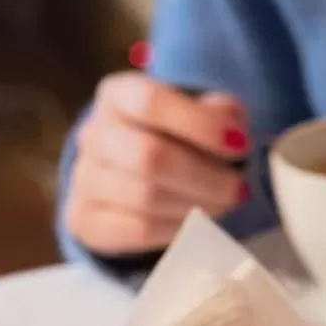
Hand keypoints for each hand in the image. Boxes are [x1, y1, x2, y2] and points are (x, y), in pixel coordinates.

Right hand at [67, 73, 251, 255]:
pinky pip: (137, 230)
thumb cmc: (177, 138)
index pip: (149, 102)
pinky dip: (176, 230)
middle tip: (238, 190)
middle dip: (206, 178)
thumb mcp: (202, 113)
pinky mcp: (86, 220)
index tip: (241, 145)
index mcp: (118, 96)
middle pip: (149, 156)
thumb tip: (233, 133)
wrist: (133, 177)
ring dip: (195, 206)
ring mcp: (85, 178)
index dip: (200, 125)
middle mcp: (94, 133)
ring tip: (222, 206)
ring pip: (144, 197)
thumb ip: (221, 113)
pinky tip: (197, 224)